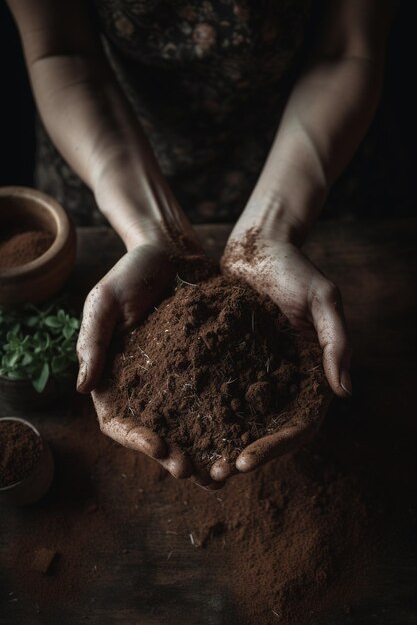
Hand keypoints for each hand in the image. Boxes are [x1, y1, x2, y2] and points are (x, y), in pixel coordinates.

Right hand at [77, 241, 222, 487]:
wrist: (172, 251)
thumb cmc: (131, 271)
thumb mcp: (105, 301)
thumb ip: (93, 341)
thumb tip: (81, 388)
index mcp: (113, 377)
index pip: (118, 421)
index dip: (136, 440)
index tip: (160, 448)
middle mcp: (144, 386)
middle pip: (154, 433)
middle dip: (173, 456)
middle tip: (195, 473)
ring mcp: (175, 379)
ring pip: (186, 425)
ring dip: (201, 450)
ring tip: (221, 472)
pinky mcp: (204, 368)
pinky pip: (213, 400)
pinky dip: (224, 421)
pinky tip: (243, 435)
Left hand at [211, 231, 350, 480]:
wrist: (258, 246)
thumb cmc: (295, 268)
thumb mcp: (323, 298)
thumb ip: (335, 342)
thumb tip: (344, 391)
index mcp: (310, 374)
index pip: (299, 425)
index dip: (276, 447)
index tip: (246, 459)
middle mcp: (281, 380)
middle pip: (267, 431)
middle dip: (242, 455)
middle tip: (214, 475)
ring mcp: (253, 372)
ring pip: (238, 418)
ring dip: (218, 443)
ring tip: (192, 462)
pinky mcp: (227, 359)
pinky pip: (214, 390)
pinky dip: (200, 411)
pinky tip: (176, 425)